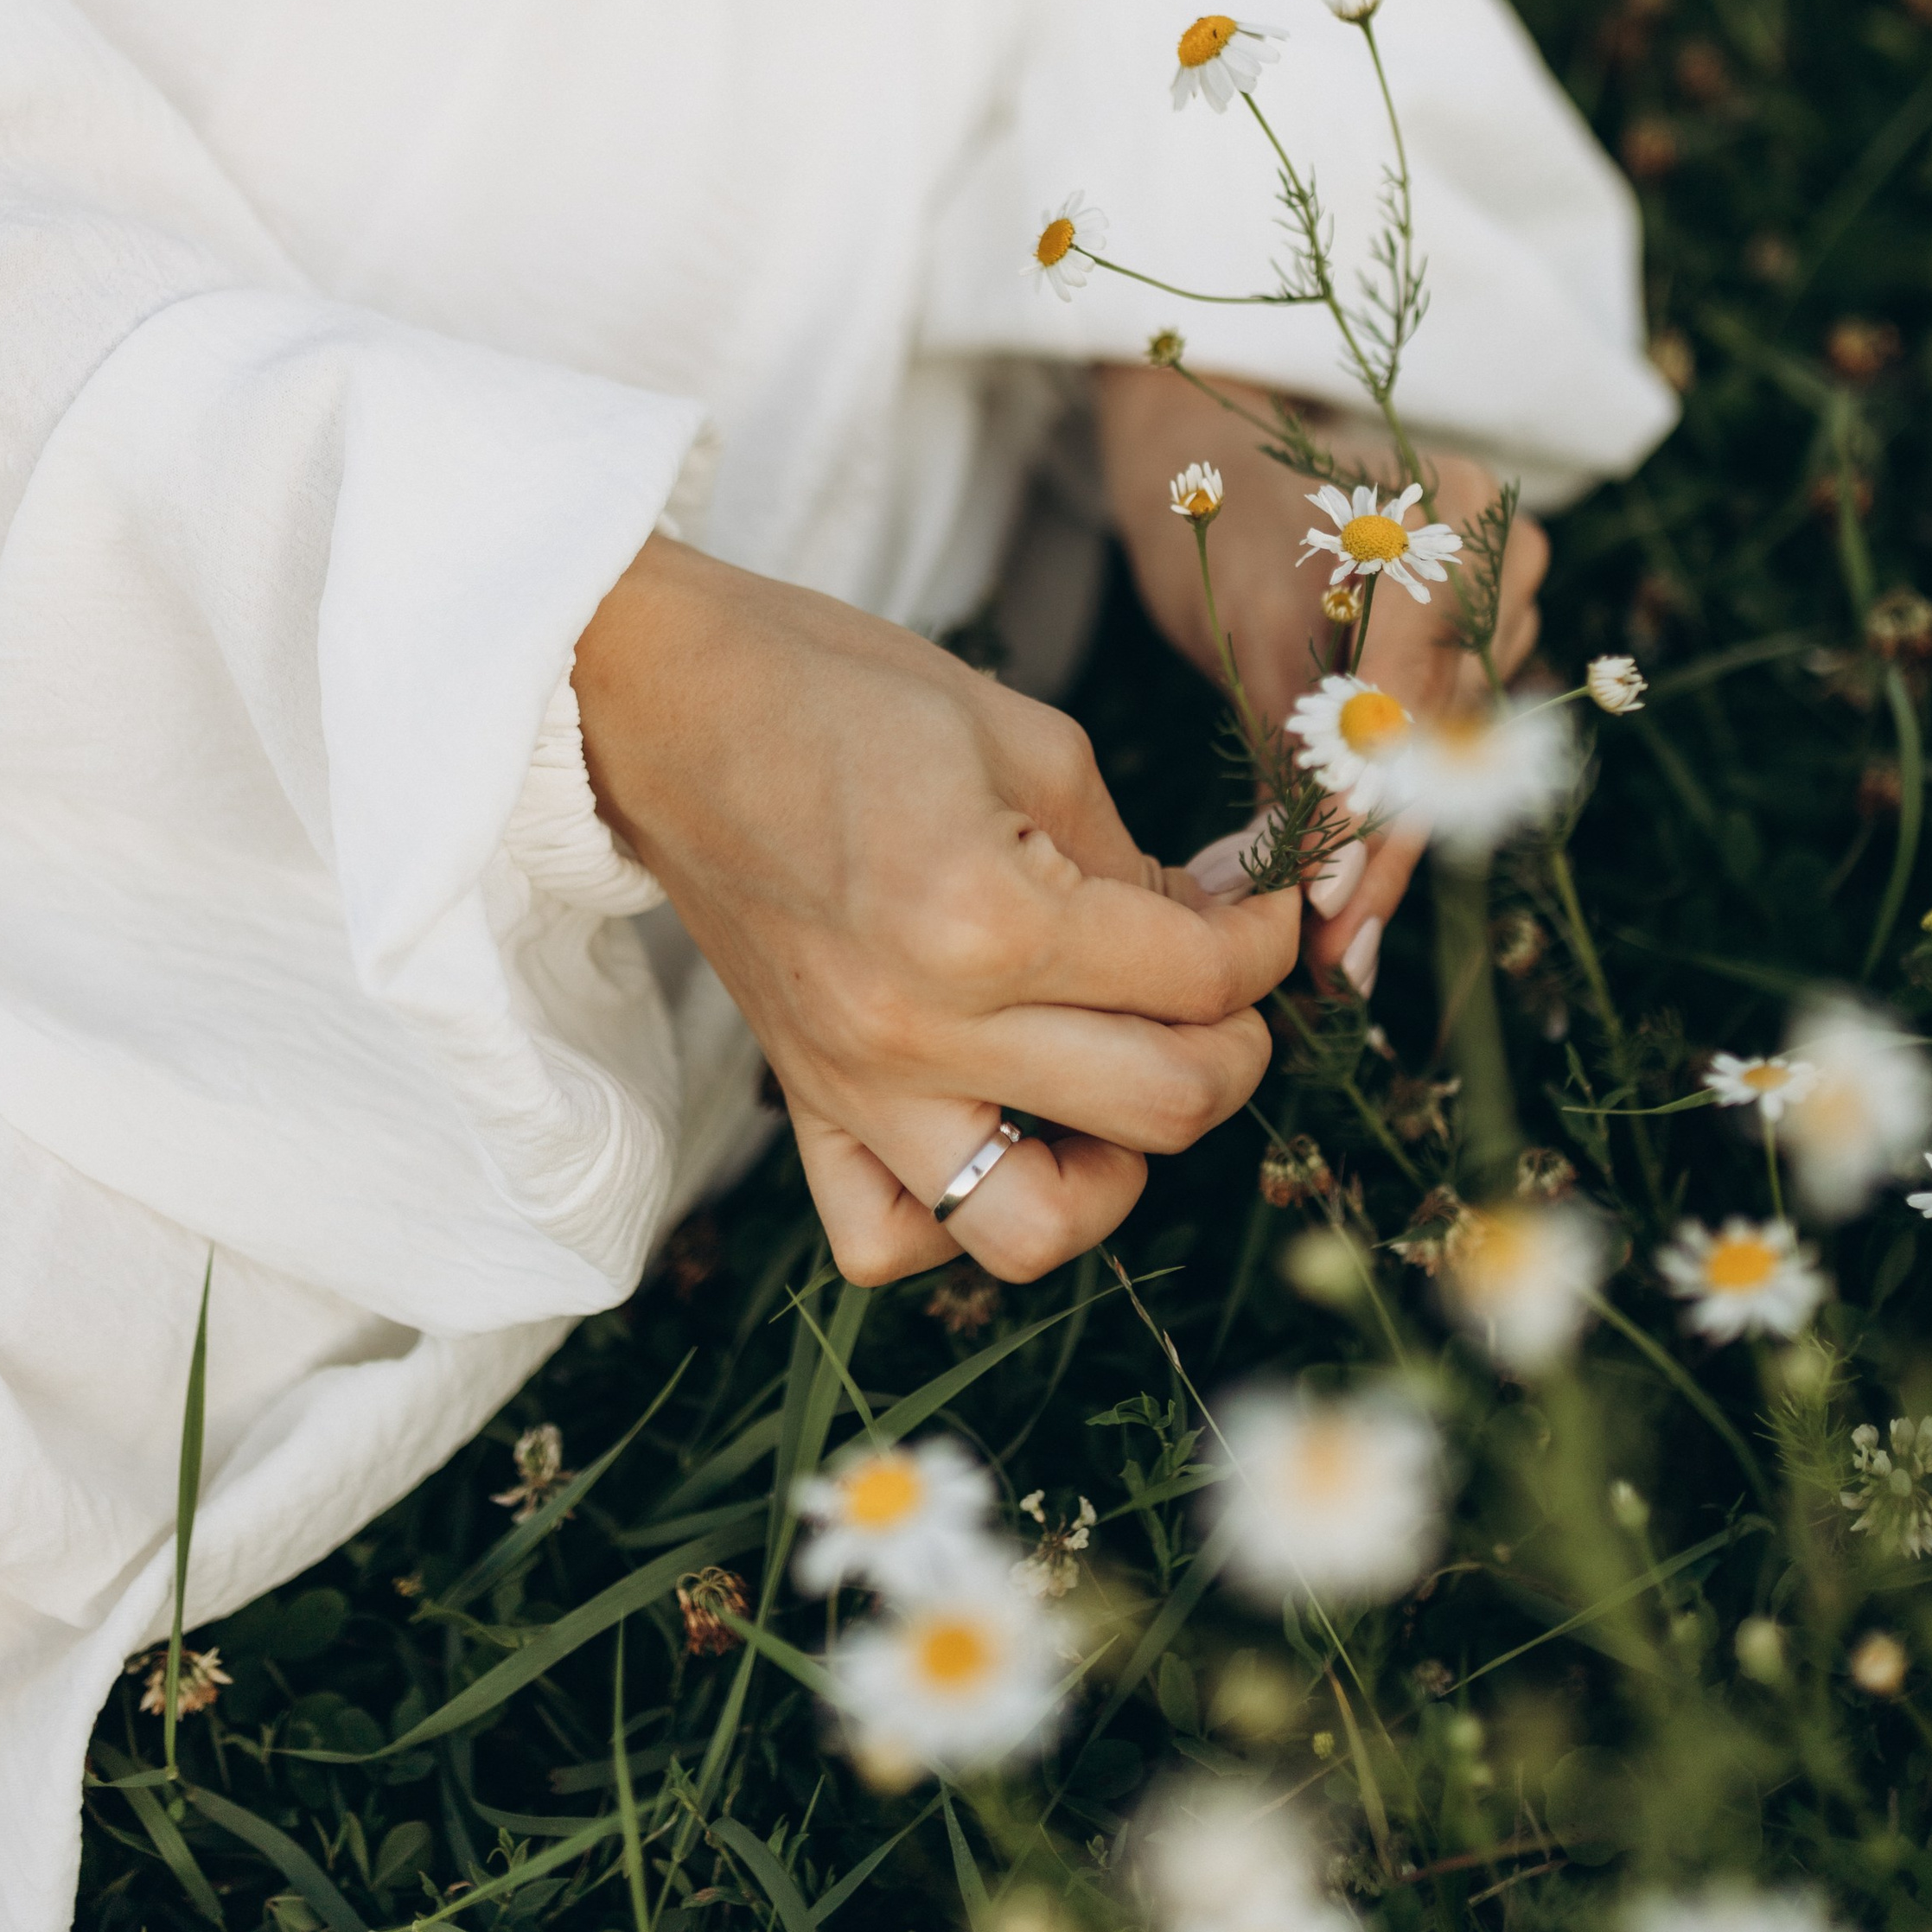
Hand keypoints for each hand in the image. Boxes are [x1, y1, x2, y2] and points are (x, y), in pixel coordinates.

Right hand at [573, 539, 1297, 1284]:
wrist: (665, 703)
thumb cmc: (839, 691)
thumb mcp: (1027, 740)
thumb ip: (1133, 857)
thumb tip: (1217, 926)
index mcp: (988, 916)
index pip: (1197, 975)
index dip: (1265, 940)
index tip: (1264, 910)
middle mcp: (922, 1029)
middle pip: (1161, 1105)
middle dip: (1235, 1047)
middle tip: (1227, 991)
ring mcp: (857, 1086)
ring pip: (1038, 1226)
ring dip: (1121, 1168)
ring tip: (1126, 1088)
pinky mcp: (805, 1105)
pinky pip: (888, 1240)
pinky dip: (961, 1221)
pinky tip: (1005, 1135)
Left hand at [1096, 365, 1546, 984]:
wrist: (1222, 459)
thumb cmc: (1218, 523)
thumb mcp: (1244, 632)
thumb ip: (1299, 754)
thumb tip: (1319, 894)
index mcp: (1447, 524)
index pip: (1411, 705)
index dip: (1369, 819)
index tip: (1326, 917)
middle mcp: (1503, 557)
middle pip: (1441, 744)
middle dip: (1378, 858)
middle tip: (1331, 965)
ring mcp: (1509, 598)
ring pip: (1449, 756)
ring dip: (1386, 848)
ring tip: (1330, 946)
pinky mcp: (1491, 637)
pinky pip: (1448, 742)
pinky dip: (1395, 811)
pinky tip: (1351, 893)